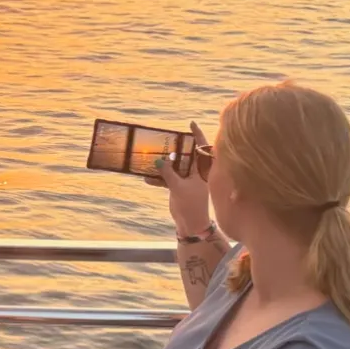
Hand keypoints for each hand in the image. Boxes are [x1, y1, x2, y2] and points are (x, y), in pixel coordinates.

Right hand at [153, 120, 212, 235]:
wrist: (190, 225)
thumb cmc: (191, 206)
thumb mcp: (178, 187)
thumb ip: (168, 172)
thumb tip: (159, 159)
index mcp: (202, 170)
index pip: (202, 147)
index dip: (197, 134)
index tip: (191, 123)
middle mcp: (196, 172)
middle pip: (185, 154)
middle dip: (174, 147)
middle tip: (164, 138)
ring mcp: (187, 179)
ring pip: (175, 166)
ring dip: (164, 163)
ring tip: (151, 157)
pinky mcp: (179, 187)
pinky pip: (168, 178)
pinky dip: (159, 178)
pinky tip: (146, 178)